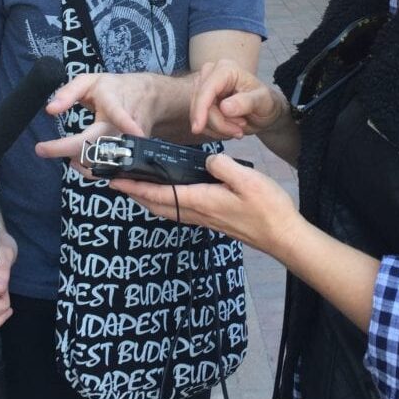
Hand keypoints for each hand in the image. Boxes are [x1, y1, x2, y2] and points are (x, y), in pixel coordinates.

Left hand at [35, 73, 154, 160]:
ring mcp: (129, 146)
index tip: (76, 136)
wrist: (149, 99)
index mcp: (115, 105)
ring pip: (100, 162)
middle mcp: (125, 129)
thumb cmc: (114, 88)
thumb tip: (50, 110)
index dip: (99, 128)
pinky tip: (75, 160)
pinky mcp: (129, 157)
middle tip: (40, 148)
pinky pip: (106, 169)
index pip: (109, 118)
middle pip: (97, 147)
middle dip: (67, 150)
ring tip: (58, 149)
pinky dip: (87, 167)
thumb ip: (68, 92)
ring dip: (77, 159)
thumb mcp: (90, 81)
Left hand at [109, 154, 302, 257]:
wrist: (284, 237)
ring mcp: (206, 219)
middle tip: (118, 182)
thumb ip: (221, 166)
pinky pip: (181, 211)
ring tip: (137, 186)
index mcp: (200, 201)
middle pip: (157, 205)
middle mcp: (198, 213)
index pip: (158, 193)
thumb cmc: (268, 208)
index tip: (114, 181)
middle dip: (134, 194)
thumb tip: (206, 161)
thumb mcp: (246, 178)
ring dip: (149, 199)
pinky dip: (166, 202)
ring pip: (167, 210)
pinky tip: (171, 194)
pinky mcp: (215, 221)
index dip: (134, 187)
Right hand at [190, 60, 286, 139]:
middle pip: (201, 104)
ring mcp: (204, 87)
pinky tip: (229, 128)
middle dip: (219, 123)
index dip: (201, 108)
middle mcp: (211, 74)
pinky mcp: (201, 100)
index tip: (198, 128)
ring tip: (238, 128)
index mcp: (226, 69)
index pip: (207, 89)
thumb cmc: (266, 103)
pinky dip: (214, 130)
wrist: (264, 112)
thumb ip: (246, 102)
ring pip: (199, 115)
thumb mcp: (262, 102)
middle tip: (239, 131)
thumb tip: (224, 107)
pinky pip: (200, 120)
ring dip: (218, 128)